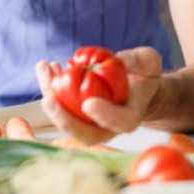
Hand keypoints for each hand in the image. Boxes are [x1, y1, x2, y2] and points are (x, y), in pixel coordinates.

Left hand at [36, 46, 162, 143]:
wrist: (135, 85)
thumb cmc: (144, 73)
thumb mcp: (148, 60)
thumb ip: (137, 60)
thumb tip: (119, 59)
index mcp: (131, 115)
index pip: (121, 122)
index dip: (105, 116)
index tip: (89, 103)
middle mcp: (109, 126)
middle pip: (85, 133)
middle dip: (64, 119)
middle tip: (49, 98)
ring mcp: (91, 123)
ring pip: (67, 121)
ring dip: (50, 97)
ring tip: (44, 69)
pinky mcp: (76, 114)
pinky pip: (60, 106)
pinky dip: (50, 87)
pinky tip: (47, 67)